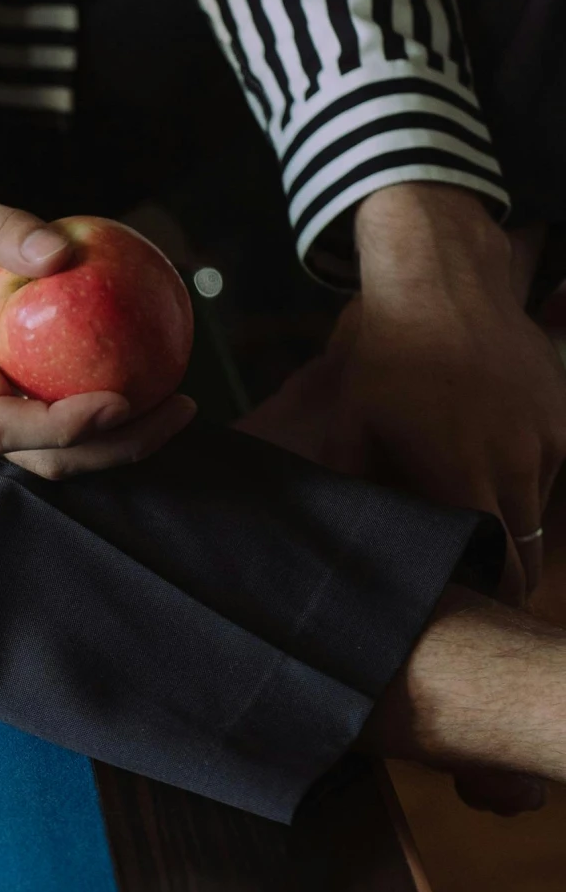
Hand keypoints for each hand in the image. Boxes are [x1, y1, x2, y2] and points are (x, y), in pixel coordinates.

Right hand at [0, 182, 194, 479]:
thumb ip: (4, 230)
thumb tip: (66, 250)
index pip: (2, 423)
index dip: (63, 427)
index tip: (122, 400)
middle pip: (39, 457)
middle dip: (115, 448)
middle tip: (180, 407)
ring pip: (46, 454)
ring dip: (114, 442)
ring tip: (175, 406)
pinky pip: (45, 425)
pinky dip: (96, 419)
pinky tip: (145, 383)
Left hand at [245, 187, 565, 603]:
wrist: (441, 282)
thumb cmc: (387, 359)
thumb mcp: (354, 429)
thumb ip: (357, 490)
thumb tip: (347, 542)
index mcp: (464, 476)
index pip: (495, 563)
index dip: (489, 594)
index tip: (471, 608)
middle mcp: (516, 462)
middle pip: (526, 549)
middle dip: (508, 576)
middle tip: (479, 590)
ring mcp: (546, 435)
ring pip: (537, 509)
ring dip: (515, 525)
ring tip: (482, 533)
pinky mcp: (561, 410)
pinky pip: (551, 468)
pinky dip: (527, 482)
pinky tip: (492, 475)